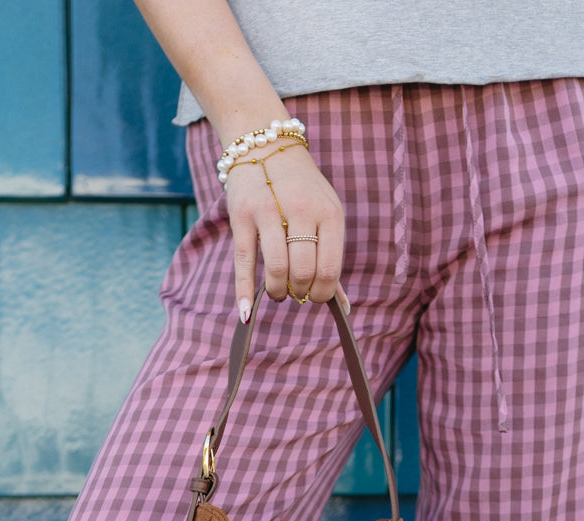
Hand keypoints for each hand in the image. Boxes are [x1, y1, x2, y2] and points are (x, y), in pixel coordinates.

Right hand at [225, 144, 348, 318]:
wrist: (266, 146)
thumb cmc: (301, 190)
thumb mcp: (325, 214)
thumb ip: (330, 256)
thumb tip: (342, 305)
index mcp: (330, 213)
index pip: (330, 269)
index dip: (322, 293)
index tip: (314, 296)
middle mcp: (302, 210)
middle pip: (303, 271)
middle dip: (299, 292)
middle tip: (295, 291)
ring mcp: (270, 211)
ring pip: (277, 269)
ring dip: (278, 292)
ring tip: (278, 291)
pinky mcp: (242, 216)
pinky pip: (244, 262)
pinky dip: (245, 292)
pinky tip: (247, 312)